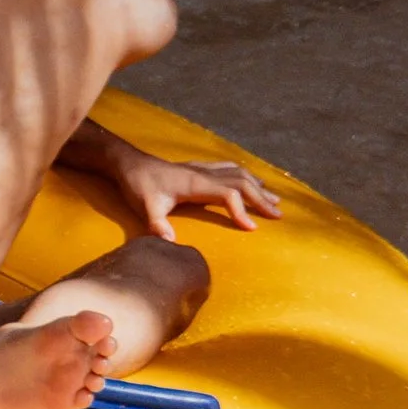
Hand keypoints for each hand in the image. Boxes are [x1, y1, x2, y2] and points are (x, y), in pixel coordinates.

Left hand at [118, 151, 281, 241]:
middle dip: (261, 199)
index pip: (229, 194)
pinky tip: (254, 182)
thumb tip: (170, 244)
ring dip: (258, 186)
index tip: (251, 229)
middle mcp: (205, 173)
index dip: (242, 210)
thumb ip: (157, 225)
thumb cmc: (138, 185)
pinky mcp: (200, 169)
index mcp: (196, 183)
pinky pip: (230, 169)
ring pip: (239, 173)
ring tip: (275, 200)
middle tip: (278, 216)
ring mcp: (203, 169)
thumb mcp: (145, 207)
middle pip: (242, 182)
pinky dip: (247, 176)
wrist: (129, 163)